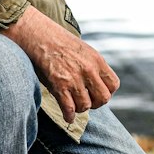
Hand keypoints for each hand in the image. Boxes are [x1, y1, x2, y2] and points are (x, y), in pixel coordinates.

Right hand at [2, 7, 116, 121]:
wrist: (39, 35)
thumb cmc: (59, 42)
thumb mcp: (84, 50)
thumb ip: (93, 66)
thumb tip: (97, 84)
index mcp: (97, 60)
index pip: (114, 85)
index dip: (107, 92)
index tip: (98, 92)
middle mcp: (88, 71)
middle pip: (103, 98)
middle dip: (96, 103)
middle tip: (88, 101)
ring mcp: (74, 79)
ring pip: (85, 106)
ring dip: (80, 108)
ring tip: (74, 105)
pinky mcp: (59, 86)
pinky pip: (69, 108)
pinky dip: (69, 116)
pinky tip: (68, 117)